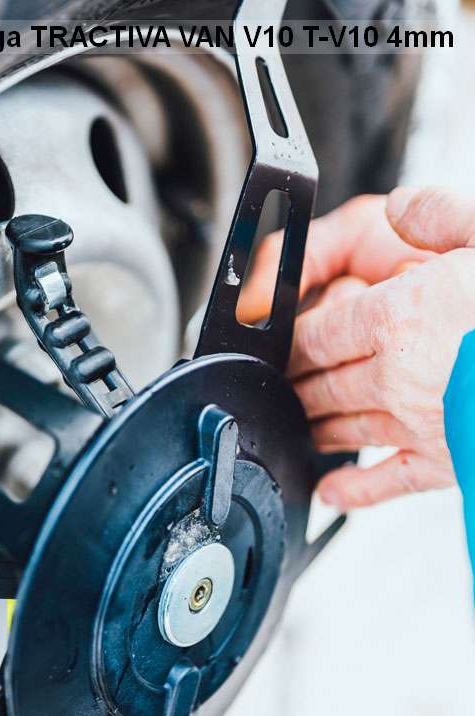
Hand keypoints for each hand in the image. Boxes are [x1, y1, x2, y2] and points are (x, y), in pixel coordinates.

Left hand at [240, 187, 474, 508]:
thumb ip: (441, 215)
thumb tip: (400, 206)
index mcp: (400, 318)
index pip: (316, 336)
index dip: (292, 341)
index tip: (282, 342)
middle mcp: (400, 375)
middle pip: (321, 384)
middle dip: (297, 383)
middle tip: (284, 382)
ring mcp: (422, 423)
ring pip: (343, 428)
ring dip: (315, 425)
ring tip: (299, 422)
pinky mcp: (449, 462)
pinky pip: (390, 479)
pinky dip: (355, 490)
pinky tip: (331, 493)